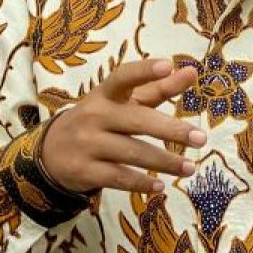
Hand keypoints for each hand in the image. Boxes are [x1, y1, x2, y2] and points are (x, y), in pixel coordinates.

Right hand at [41, 57, 202, 193]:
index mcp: (105, 94)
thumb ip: (158, 88)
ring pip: (132, 153)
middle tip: (200, 138)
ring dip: (164, 161)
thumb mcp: (123, 102)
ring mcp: (88, 144)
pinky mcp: (85, 171)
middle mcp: (94, 116)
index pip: (123, 77)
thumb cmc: (100, 120)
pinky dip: (141, 183)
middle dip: (170, 130)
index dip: (144, 71)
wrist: (51, 151)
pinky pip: (118, 178)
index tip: (168, 65)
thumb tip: (192, 71)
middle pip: (137, 121)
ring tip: (189, 167)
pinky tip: (160, 187)